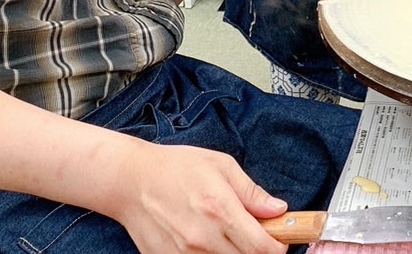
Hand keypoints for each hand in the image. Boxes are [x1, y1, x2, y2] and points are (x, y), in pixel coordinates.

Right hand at [113, 141, 287, 253]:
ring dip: (233, 253)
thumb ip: (251, 192)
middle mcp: (203, 237)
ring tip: (226, 235)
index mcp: (220, 209)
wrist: (131, 181)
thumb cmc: (176, 167)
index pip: (261, 247)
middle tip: (253, 235)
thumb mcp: (221, 166)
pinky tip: (206, 241)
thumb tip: (278, 209)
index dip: (278, 248)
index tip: (280, 242)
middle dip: (257, 250)